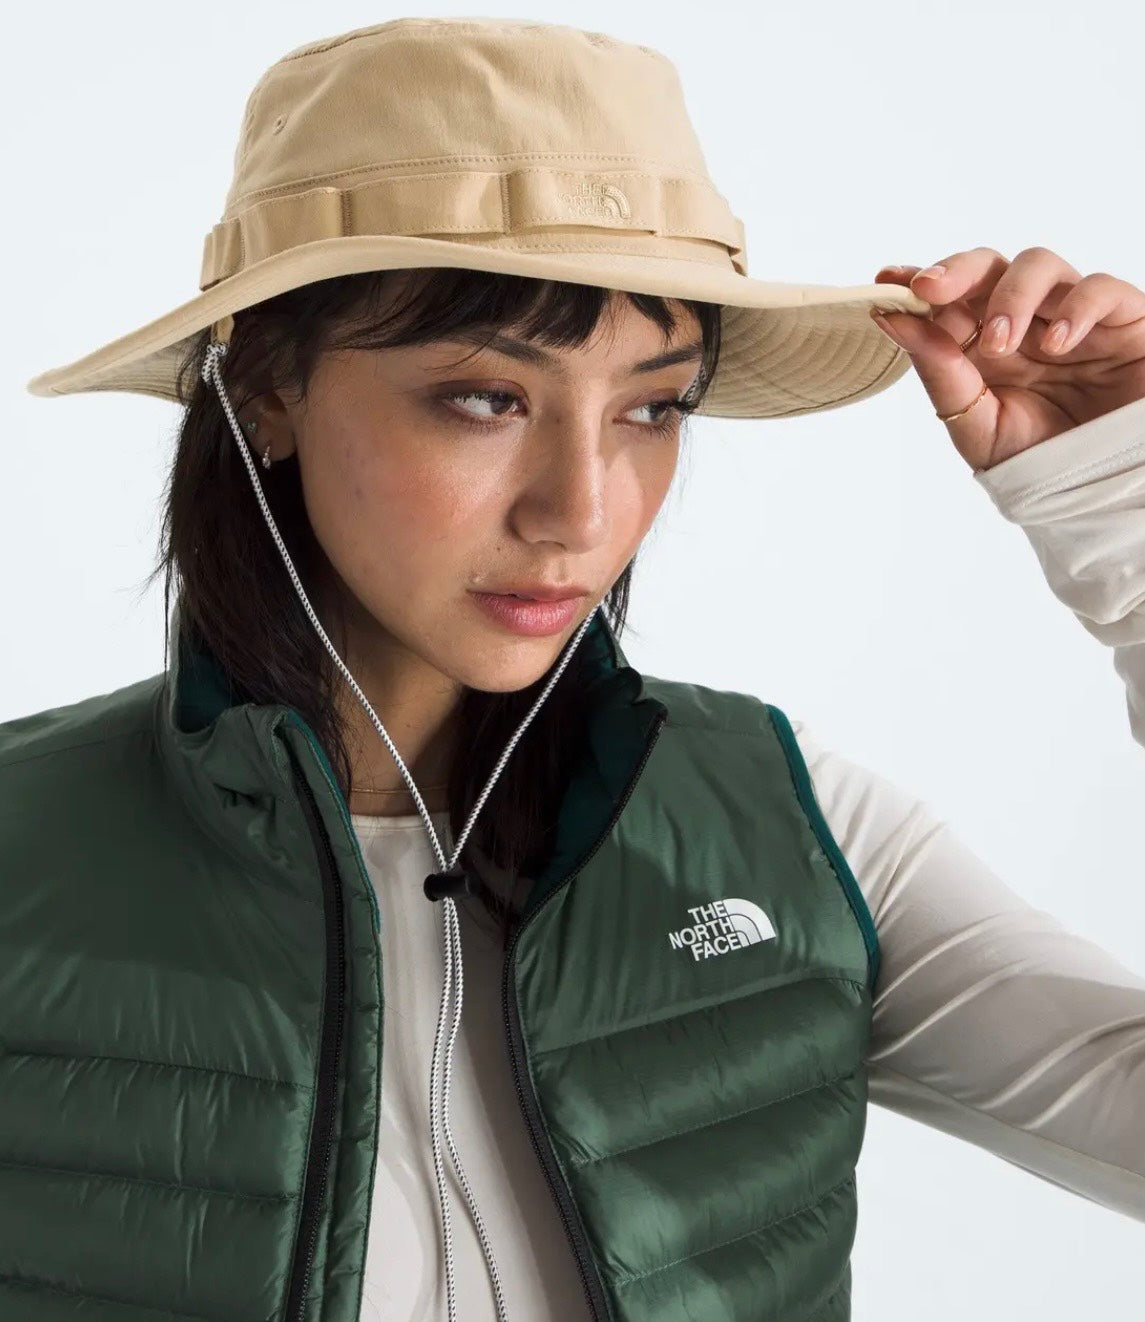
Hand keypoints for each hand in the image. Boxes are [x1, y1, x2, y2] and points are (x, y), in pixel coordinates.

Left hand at [870, 247, 1144, 471]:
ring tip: (999, 344)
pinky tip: (1058, 345)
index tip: (887, 279)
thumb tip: (891, 318)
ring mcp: (1070, 316)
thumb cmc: (1038, 459)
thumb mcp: (976, 424)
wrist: (1100, 490)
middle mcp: (1024, 322)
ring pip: (1039, 265)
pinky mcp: (1123, 320)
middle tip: (930, 289)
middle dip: (957, 271)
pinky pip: (1101, 288)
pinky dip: (1075, 308)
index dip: (919, 280)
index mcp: (982, 345)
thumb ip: (939, 372)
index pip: (949, 297)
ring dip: (1009, 297)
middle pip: (989, 266)